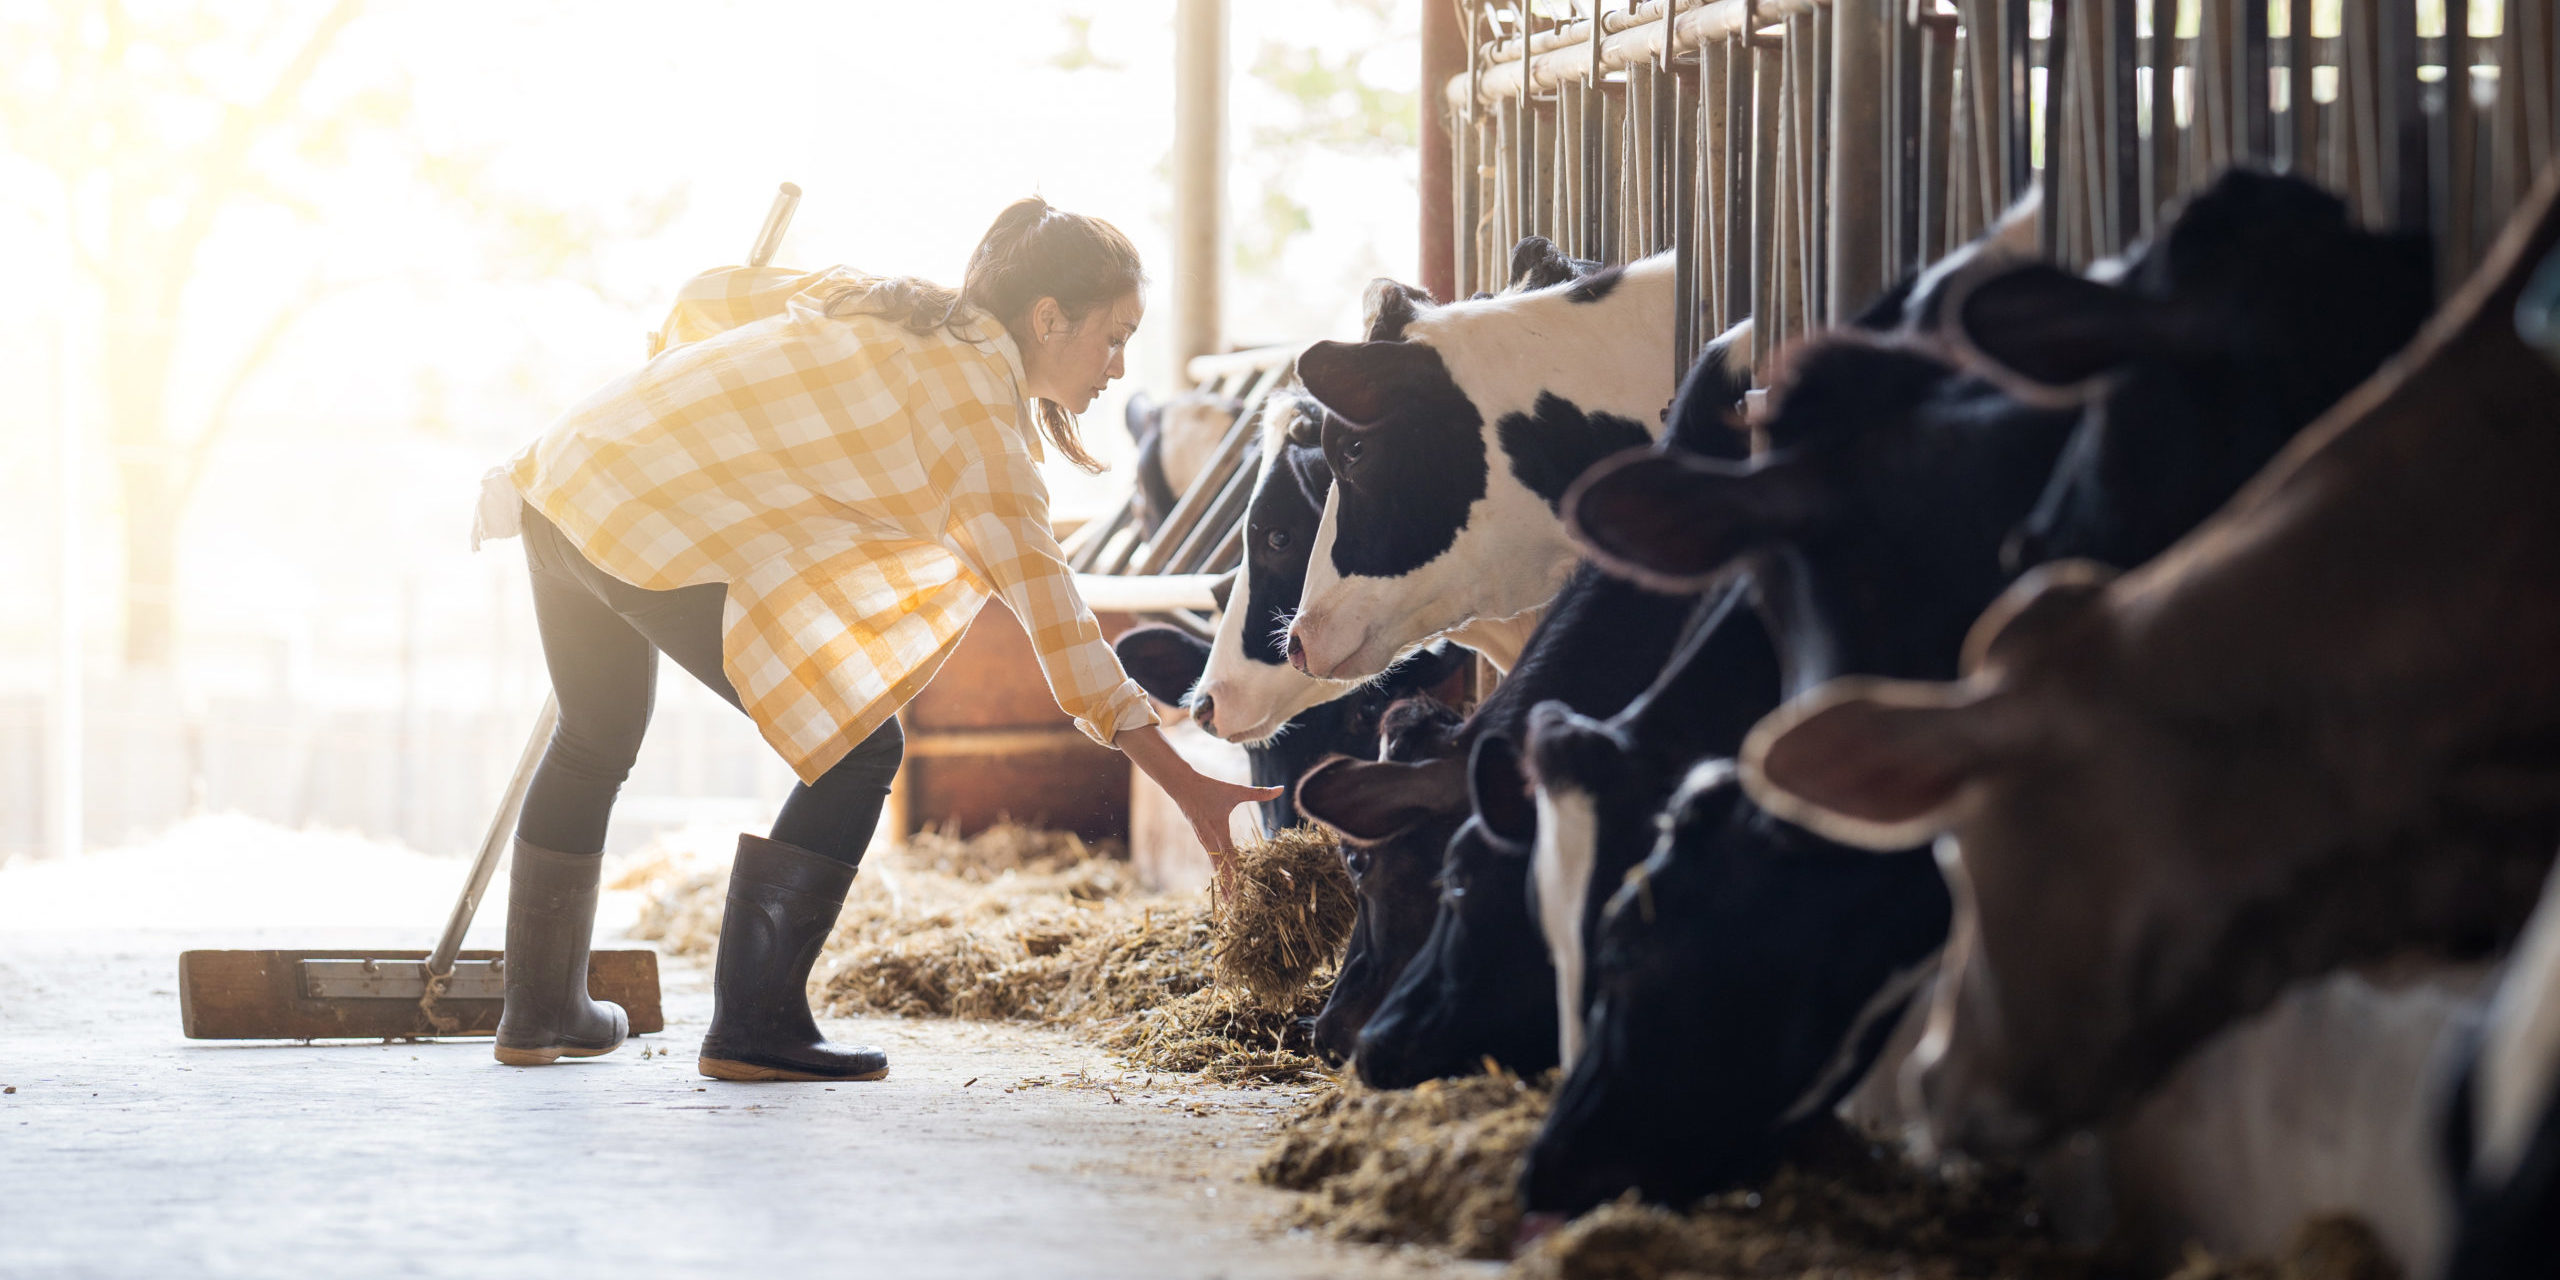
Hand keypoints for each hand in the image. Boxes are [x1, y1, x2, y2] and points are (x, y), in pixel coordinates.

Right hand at [1118, 724, 1283, 893]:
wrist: (1182, 786)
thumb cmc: (1210, 787)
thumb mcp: (1236, 790)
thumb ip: (1259, 792)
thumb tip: (1282, 789)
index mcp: (1219, 830)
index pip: (1230, 857)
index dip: (1236, 875)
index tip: (1241, 890)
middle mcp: (1210, 840)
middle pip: (1222, 868)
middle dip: (1229, 887)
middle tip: (1236, 906)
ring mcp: (1205, 842)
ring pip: (1216, 867)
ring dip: (1223, 883)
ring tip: (1229, 901)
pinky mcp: (1202, 840)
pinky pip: (1212, 860)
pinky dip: (1218, 873)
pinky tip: (1223, 882)